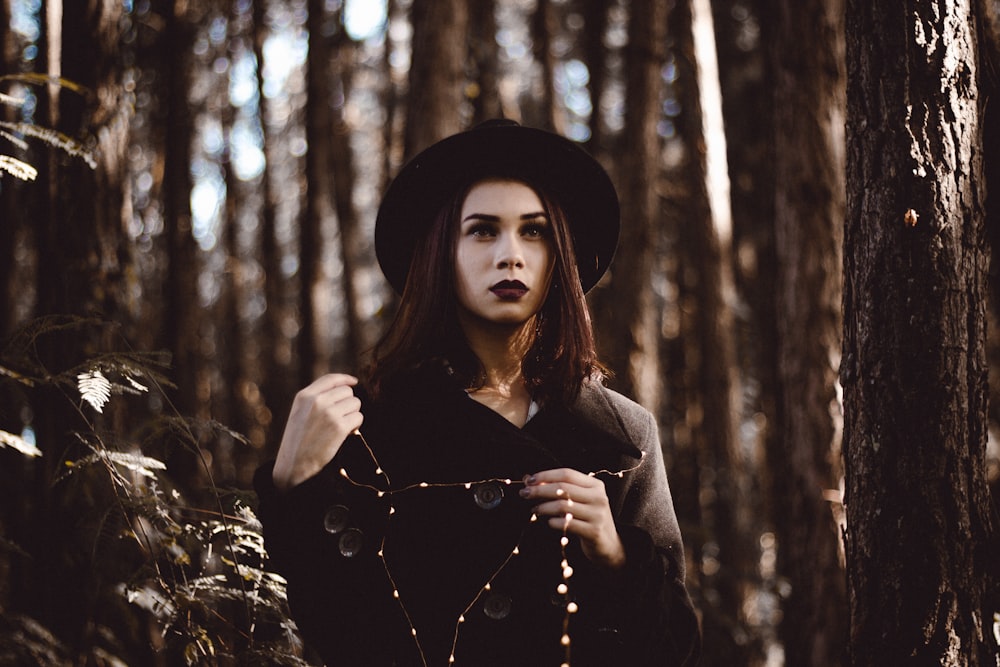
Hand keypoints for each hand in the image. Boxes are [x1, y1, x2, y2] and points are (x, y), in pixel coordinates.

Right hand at [272, 374, 363, 490]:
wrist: (293, 465)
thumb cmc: (298, 441)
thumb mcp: (299, 413)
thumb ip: (315, 399)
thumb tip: (344, 388)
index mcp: (304, 396)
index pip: (331, 379)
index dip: (345, 379)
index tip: (354, 382)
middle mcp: (317, 401)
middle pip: (347, 392)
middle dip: (348, 403)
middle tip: (340, 418)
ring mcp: (329, 413)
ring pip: (355, 403)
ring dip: (352, 414)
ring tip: (340, 426)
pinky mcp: (339, 427)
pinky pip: (358, 418)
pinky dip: (356, 425)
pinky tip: (345, 433)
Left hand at [520, 468, 625, 569]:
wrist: (608, 545)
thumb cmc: (589, 518)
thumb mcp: (579, 500)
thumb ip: (558, 487)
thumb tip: (528, 478)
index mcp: (596, 485)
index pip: (567, 474)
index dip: (546, 475)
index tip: (529, 480)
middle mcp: (598, 498)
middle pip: (563, 488)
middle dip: (539, 490)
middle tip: (524, 493)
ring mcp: (597, 515)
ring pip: (562, 506)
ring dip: (543, 507)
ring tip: (534, 509)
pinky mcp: (593, 532)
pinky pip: (566, 524)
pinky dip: (552, 522)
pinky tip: (548, 522)